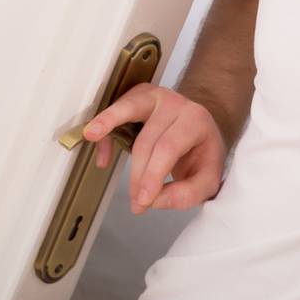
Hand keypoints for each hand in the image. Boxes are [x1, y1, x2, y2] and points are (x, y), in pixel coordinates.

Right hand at [83, 83, 227, 213]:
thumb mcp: (208, 179)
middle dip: (137, 175)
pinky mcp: (138, 97)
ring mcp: (155, 97)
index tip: (142, 200)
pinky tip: (103, 158)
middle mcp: (175, 104)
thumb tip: (155, 200)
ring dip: (108, 122)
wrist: (201, 127)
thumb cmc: (202, 152)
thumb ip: (188, 194)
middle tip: (135, 202)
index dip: (152, 175)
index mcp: (195, 121)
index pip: (169, 148)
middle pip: (147, 140)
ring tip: (91, 135)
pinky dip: (106, 133)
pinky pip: (117, 112)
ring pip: (129, 108)